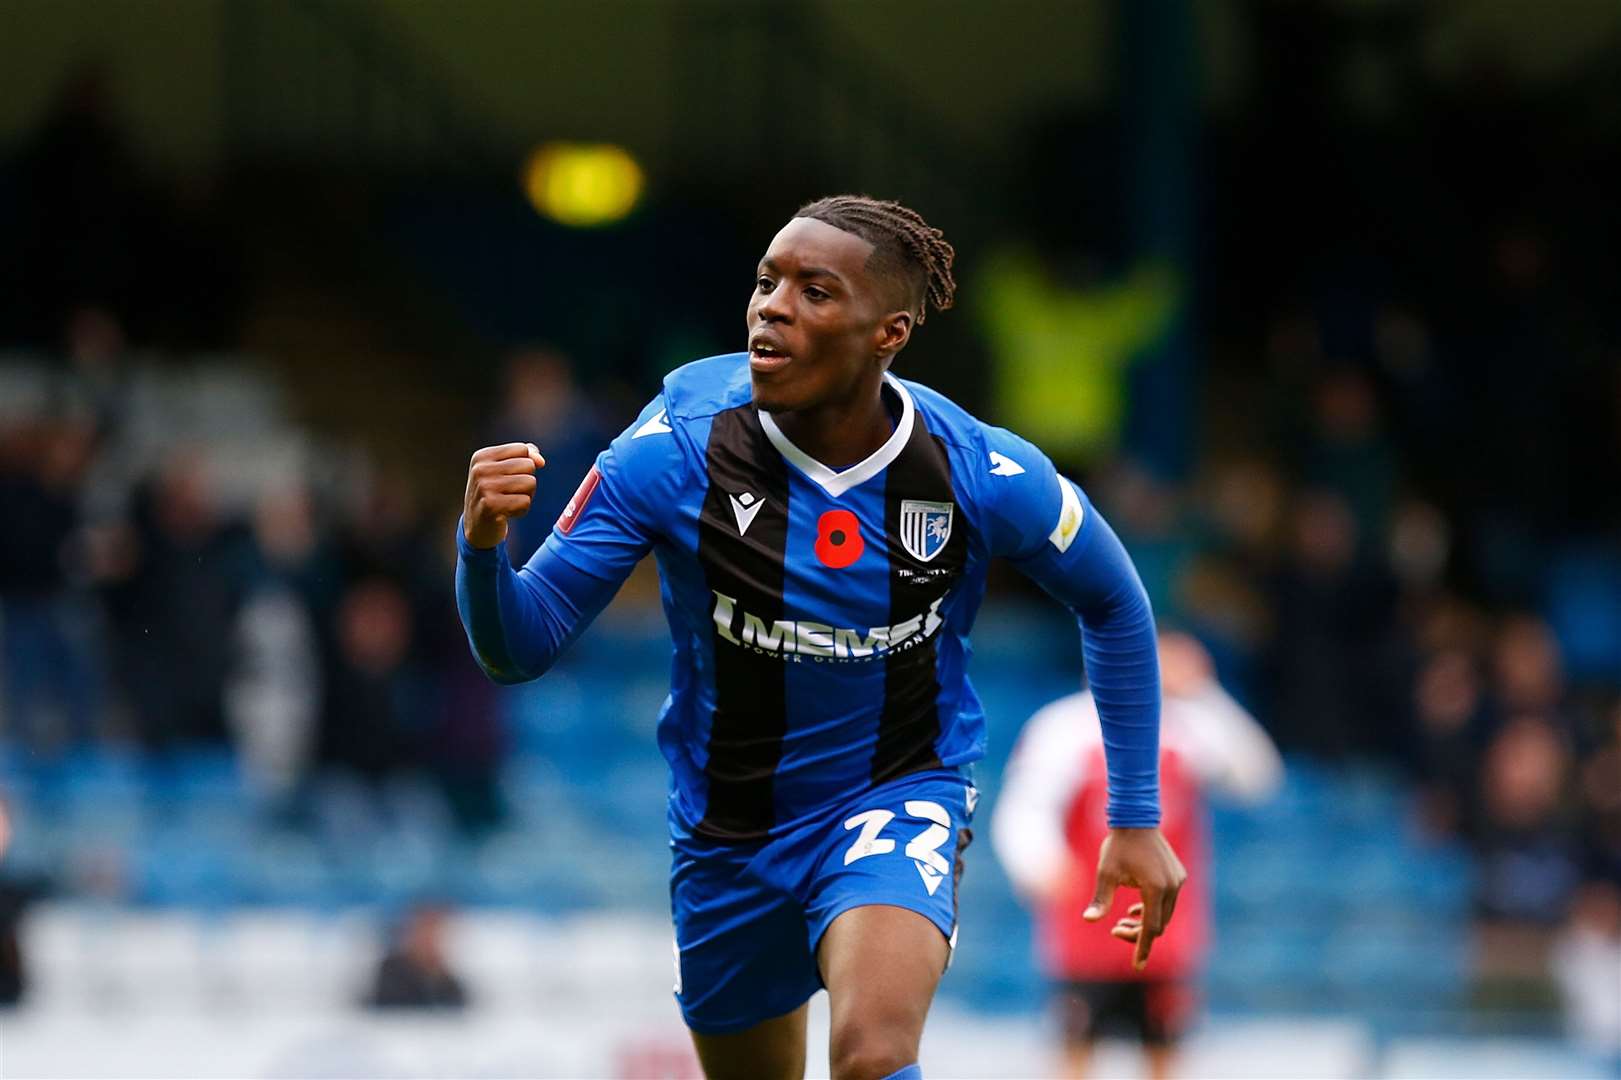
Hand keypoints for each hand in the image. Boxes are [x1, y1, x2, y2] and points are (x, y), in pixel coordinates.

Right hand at [463, 442, 545, 548]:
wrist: (477, 527)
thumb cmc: (495, 494)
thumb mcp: (504, 470)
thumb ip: (526, 457)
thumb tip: (540, 461)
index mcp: (482, 456)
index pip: (522, 449)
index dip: (525, 465)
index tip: (509, 478)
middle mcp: (480, 470)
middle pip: (529, 465)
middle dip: (527, 481)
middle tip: (510, 493)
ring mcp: (484, 488)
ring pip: (530, 483)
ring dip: (526, 496)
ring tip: (509, 502)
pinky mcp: (491, 506)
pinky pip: (526, 502)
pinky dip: (522, 510)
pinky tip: (507, 513)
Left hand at [1082, 827, 1186, 970]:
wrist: (1136, 819)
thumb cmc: (1118, 846)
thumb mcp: (1106, 873)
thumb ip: (1101, 899)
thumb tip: (1089, 920)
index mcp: (1155, 888)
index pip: (1151, 929)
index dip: (1142, 948)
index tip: (1137, 966)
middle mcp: (1171, 886)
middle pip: (1158, 924)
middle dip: (1138, 933)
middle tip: (1115, 930)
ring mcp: (1178, 881)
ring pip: (1164, 914)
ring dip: (1145, 922)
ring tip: (1122, 921)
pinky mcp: (1179, 876)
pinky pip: (1168, 901)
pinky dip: (1153, 909)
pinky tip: (1135, 909)